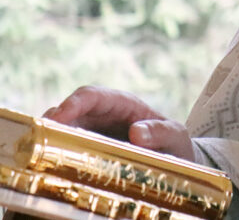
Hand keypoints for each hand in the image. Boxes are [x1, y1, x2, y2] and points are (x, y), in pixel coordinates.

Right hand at [44, 86, 195, 161]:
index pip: (92, 95)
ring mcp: (91, 133)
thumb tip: (136, 132)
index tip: (59, 116)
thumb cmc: (174, 143)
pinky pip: (65, 149)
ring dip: (50, 139)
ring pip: (62, 130)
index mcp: (123, 104)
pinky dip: (55, 154)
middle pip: (69, 112)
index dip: (73, 103)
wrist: (174, 161)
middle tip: (40, 140)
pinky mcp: (86, 151)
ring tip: (42, 154)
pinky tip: (50, 166)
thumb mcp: (176, 136)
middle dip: (52, 123)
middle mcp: (101, 116)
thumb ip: (162, 132)